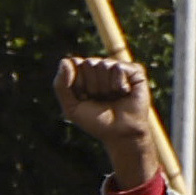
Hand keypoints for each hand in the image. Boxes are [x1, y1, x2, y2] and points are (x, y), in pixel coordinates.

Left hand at [57, 55, 170, 185]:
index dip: (77, 83)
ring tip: (113, 98)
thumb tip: (65, 60)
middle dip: (92, 85)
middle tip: (101, 99)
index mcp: (84, 74)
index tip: (84, 98)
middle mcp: (101, 68)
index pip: (73, 63)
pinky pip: (118, 68)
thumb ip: (60, 86)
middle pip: (88, 63)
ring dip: (106, 87)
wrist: (121, 134)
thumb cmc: (96, 122)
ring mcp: (117, 68)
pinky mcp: (134, 71)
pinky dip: (118, 84)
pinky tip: (124, 93)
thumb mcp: (71, 108)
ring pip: (103, 65)